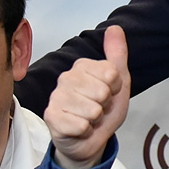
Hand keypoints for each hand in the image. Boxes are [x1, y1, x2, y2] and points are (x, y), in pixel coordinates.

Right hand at [45, 25, 130, 168]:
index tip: (108, 94)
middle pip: (103, 92)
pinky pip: (81, 126)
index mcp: (82, 66)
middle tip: (97, 109)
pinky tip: (79, 129)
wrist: (89, 140)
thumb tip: (115, 28)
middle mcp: (66, 78)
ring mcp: (56, 96)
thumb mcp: (118, 82)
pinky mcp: (51, 116)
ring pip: (93, 110)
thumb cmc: (102, 111)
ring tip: (88, 118)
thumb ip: (116, 55)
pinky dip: (85, 131)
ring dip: (95, 120)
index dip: (115, 90)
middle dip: (105, 106)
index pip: (112, 74)